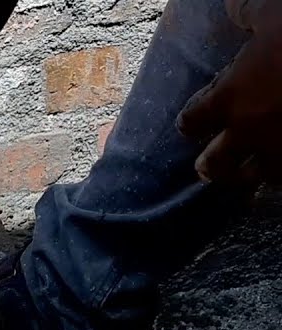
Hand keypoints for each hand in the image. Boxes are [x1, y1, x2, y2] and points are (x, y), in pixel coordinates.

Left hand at [178, 0, 281, 182]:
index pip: (193, 121)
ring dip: (248, 175)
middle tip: (208, 165)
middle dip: (210, 164)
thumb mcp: (273, 13)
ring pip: (255, 177)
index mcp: (230, 100)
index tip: (193, 121)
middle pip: (215, 164)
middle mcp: (250, 133)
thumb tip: (233, 6)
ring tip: (249, 173)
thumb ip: (248, 13)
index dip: (192, 120)